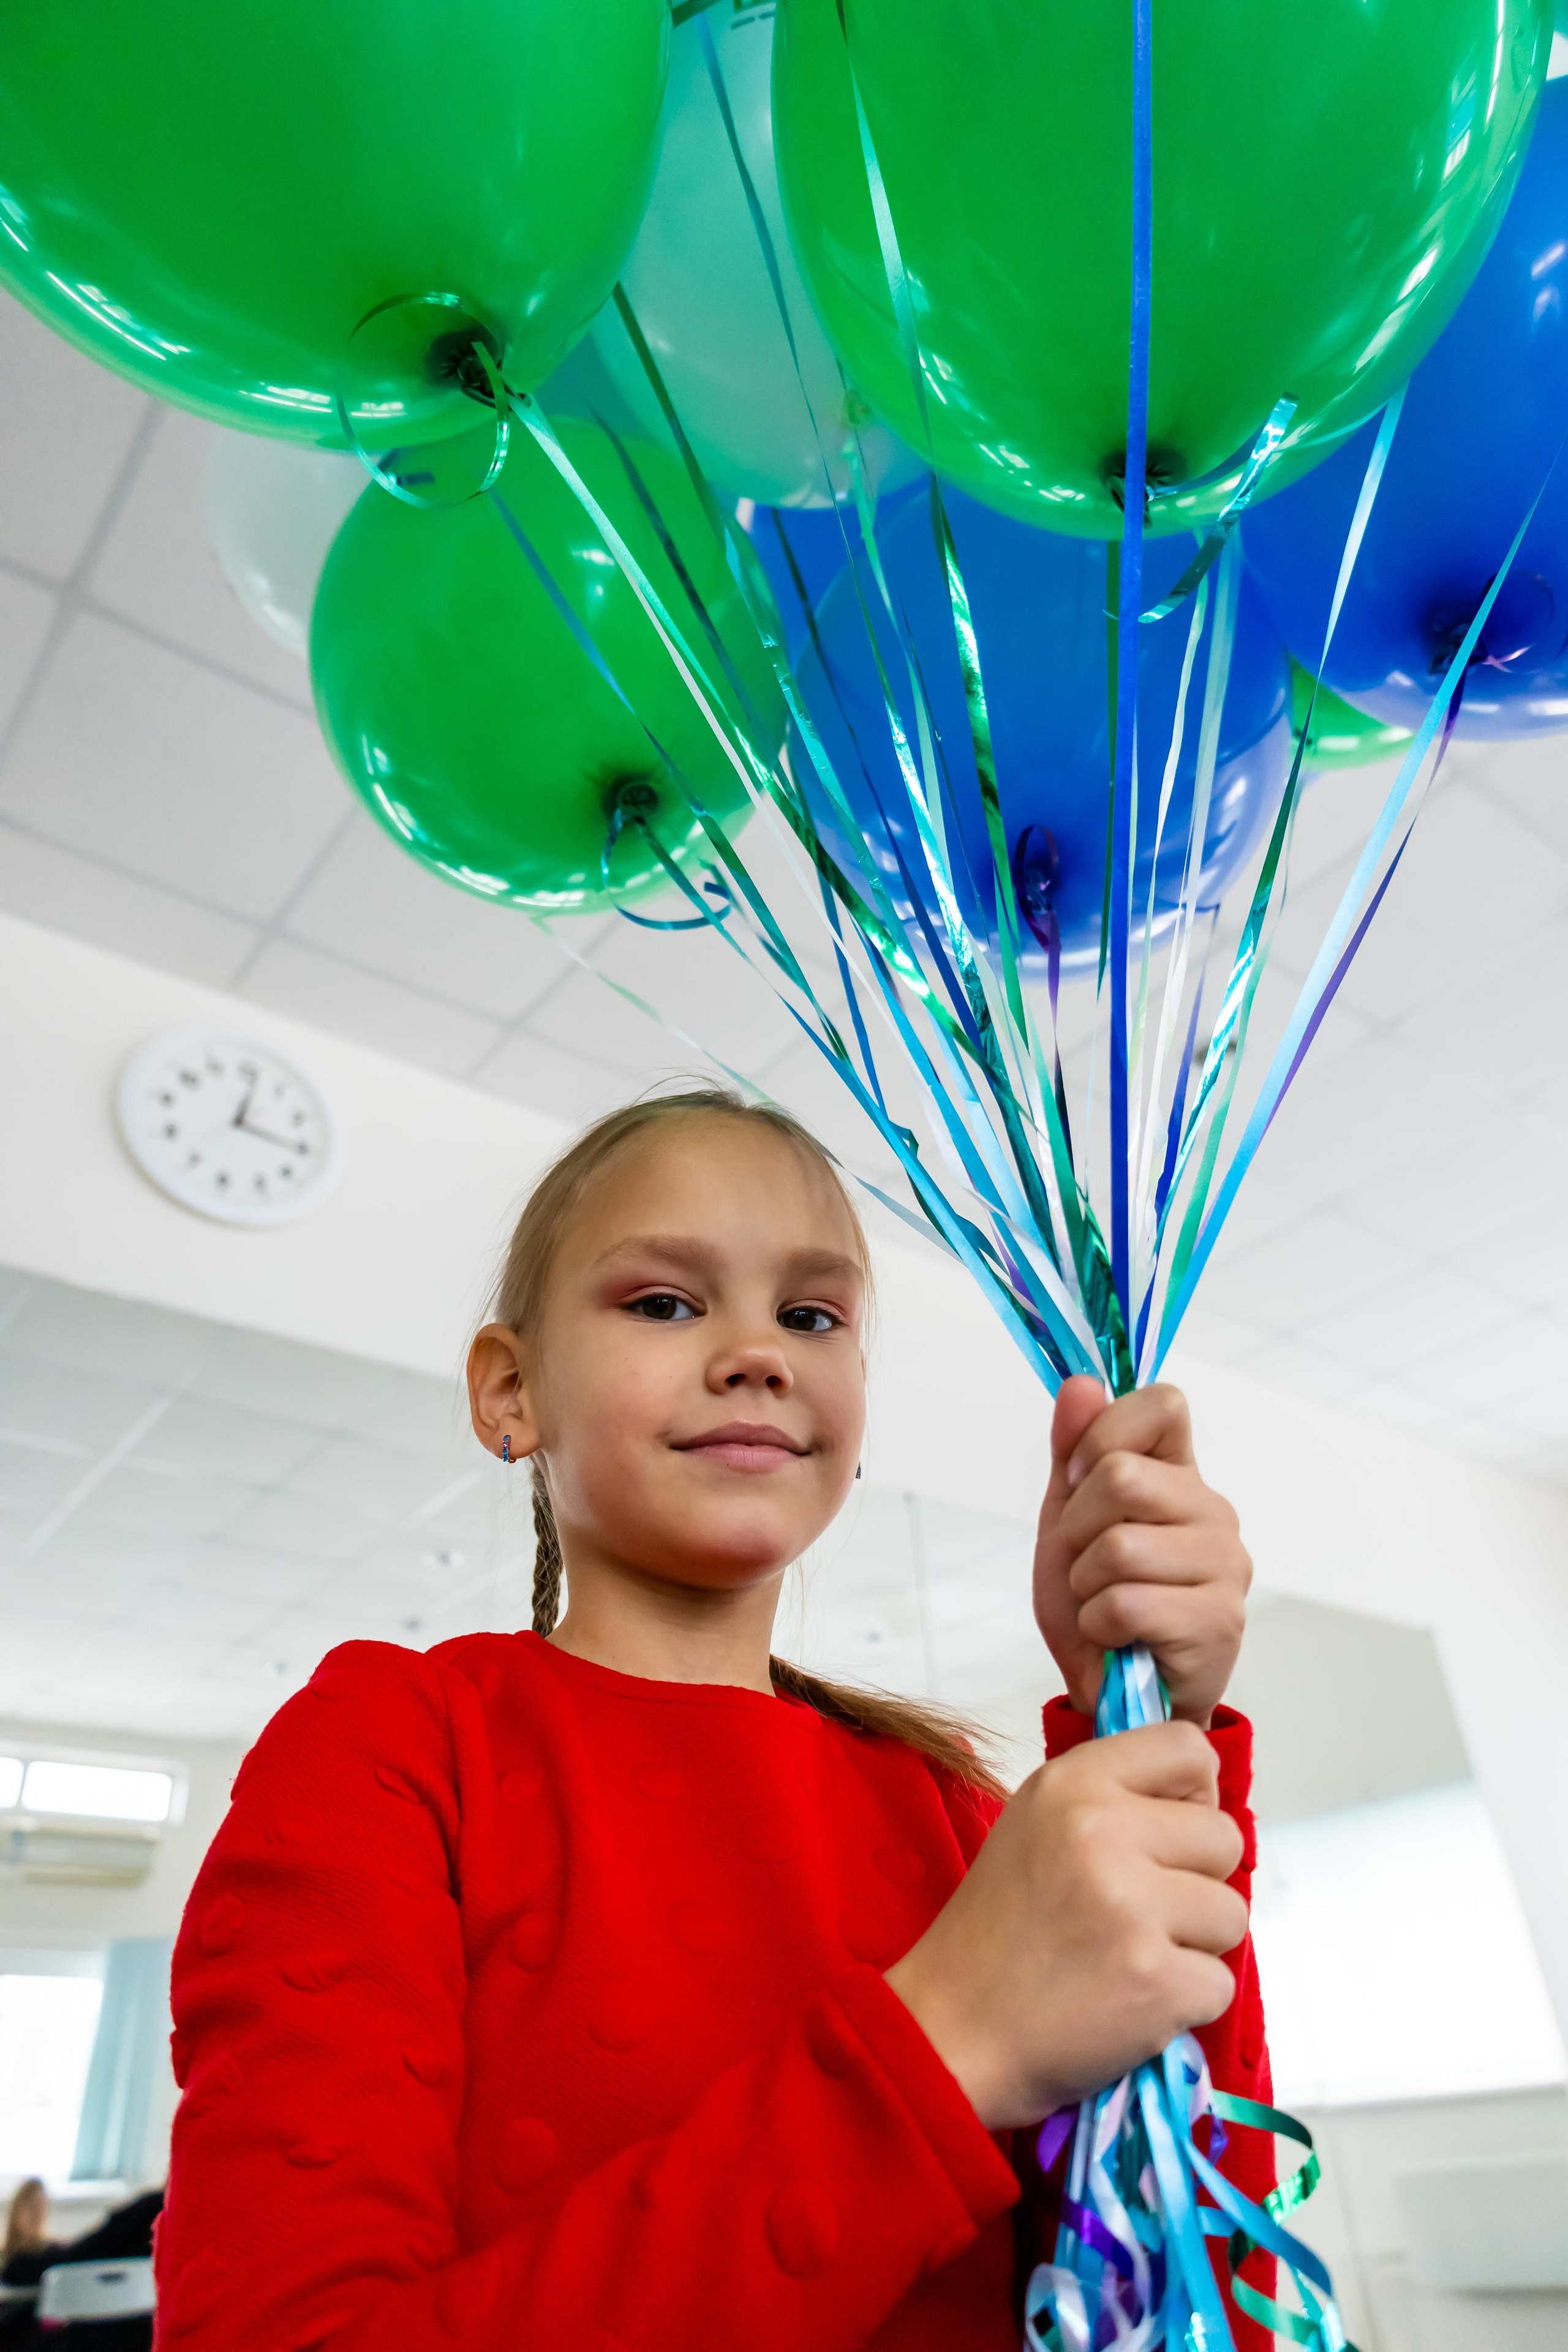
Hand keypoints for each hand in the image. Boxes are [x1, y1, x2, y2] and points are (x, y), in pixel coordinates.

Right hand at [885, 1722, 1244, 2126]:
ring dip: (1194, 1944)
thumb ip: (1113, 1799)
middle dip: (1196, 1879)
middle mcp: (1102, 1832)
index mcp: (1071, 1784)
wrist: (955, 2031)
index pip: (1188, 1747)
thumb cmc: (1000, 1929)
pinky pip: (1220, 1983)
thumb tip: (1198, 1803)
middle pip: (1224, 1836)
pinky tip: (1131, 2001)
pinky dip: (1185, 2002)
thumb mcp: (1038, 1824)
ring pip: (1231, 1913)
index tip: (1165, 1833)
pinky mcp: (1158, 1983)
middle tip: (1139, 1911)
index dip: (1192, 1795)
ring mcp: (1132, 1909)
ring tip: (1130, 1957)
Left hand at [1033, 1378, 1249, 1727]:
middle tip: (1086, 1565)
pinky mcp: (1219, 1621)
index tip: (1079, 1480)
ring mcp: (1225, 1565)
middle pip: (1121, 1475)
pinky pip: (1127, 1602)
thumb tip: (1081, 1382)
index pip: (1163, 1403)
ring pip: (1119, 1544)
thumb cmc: (1096, 1601)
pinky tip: (1117, 1637)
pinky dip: (1099, 1624)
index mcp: (1181, 1474)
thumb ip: (1072, 1448)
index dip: (1104, 1435)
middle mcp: (1213, 1510)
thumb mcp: (1068, 1518)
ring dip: (1085, 1584)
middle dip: (1077, 1528)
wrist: (1114, 1693)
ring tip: (1102, 1604)